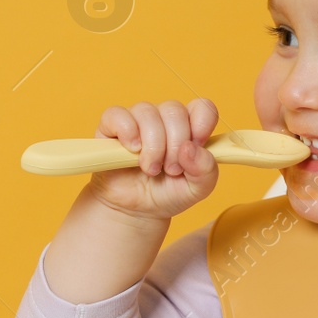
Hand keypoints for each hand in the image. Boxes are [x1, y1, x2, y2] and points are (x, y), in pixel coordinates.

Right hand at [88, 98, 219, 220]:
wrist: (137, 210)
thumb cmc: (168, 193)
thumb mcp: (198, 188)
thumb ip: (206, 169)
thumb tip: (189, 148)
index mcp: (190, 126)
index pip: (202, 106)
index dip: (202, 123)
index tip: (197, 145)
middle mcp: (164, 118)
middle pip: (174, 110)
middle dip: (175, 144)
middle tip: (171, 170)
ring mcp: (138, 119)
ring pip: (148, 113)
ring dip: (153, 146)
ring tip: (151, 169)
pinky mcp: (112, 126)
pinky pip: (118, 115)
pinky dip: (127, 131)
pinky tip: (132, 150)